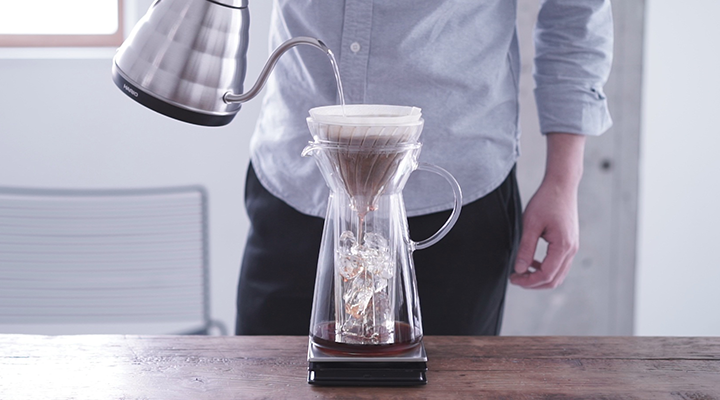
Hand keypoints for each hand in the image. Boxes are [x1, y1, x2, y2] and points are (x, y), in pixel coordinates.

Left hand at [510, 132, 584, 288]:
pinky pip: (559, 264)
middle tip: (515, 278)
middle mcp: (572, 249)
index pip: (546, 275)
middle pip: (554, 280)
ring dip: (539, 277)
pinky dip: (546, 268)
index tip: (513, 278)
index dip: (528, 281)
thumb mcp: (531, 224)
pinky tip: (531, 262)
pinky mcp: (570, 243)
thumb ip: (526, 248)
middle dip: (533, 283)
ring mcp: (573, 247)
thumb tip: (520, 269)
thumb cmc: (546, 201)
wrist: (561, 186)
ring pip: (558, 274)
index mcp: (563, 246)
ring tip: (521, 272)